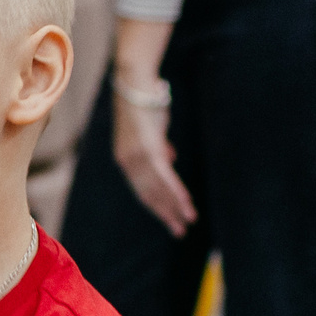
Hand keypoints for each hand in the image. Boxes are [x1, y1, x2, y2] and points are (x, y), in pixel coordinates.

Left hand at [112, 83, 195, 236]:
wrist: (135, 83)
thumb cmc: (145, 104)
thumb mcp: (152, 131)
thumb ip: (159, 147)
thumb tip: (170, 158)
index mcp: (127, 161)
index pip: (143, 191)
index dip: (157, 206)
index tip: (170, 220)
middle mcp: (128, 163)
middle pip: (148, 195)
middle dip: (165, 214)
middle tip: (179, 231)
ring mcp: (137, 157)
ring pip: (158, 189)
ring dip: (174, 206)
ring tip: (188, 220)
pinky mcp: (148, 148)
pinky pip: (164, 176)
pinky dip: (175, 190)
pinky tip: (185, 203)